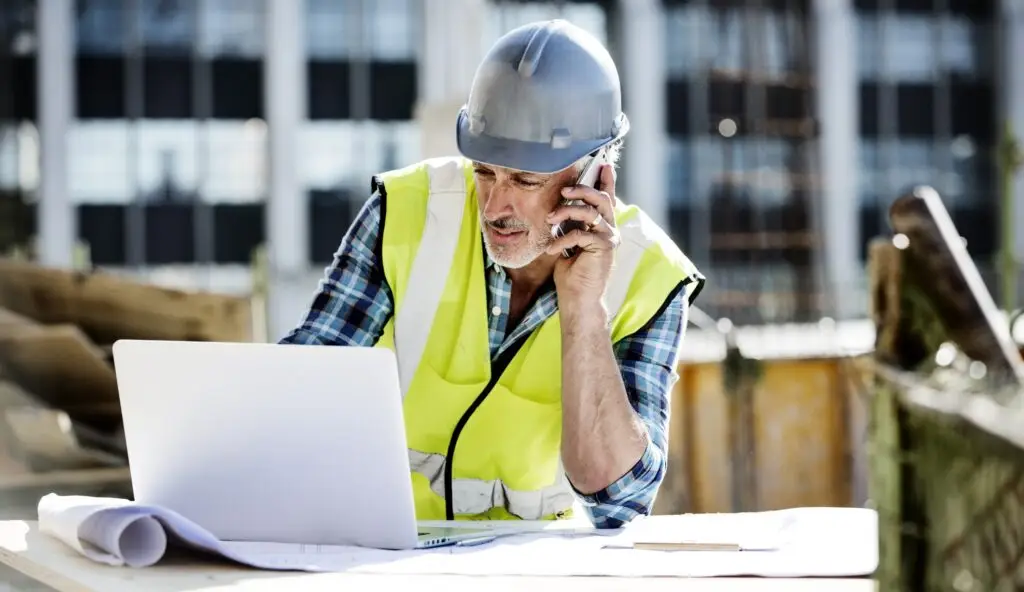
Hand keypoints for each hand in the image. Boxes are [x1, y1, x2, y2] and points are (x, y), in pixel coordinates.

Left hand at [544, 164, 619, 312]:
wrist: (577, 299)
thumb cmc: (571, 273)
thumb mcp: (569, 242)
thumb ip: (571, 224)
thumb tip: (560, 206)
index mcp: (602, 227)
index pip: (607, 198)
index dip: (606, 180)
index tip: (603, 164)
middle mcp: (610, 230)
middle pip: (601, 198)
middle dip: (582, 189)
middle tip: (564, 189)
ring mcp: (609, 238)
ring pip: (591, 211)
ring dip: (567, 210)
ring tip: (550, 219)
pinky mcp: (604, 247)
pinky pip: (581, 232)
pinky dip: (563, 239)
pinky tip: (552, 249)